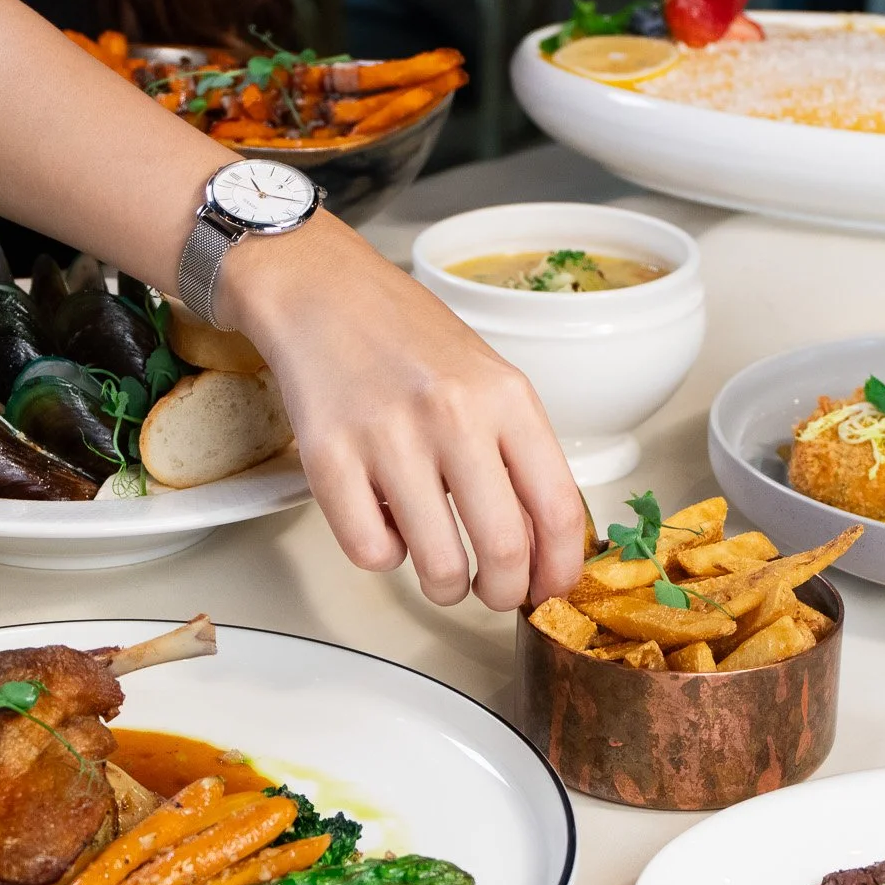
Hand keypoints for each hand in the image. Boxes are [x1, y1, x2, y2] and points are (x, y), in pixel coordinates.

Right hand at [215, 216, 585, 609]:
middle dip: (505, 594)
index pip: (559, 508)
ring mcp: (389, 437)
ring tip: (441, 570)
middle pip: (505, 550)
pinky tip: (384, 524)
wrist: (323, 291)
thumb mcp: (488, 380)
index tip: (551, 589)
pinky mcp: (328, 457)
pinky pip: (371, 552)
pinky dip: (383, 556)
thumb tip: (541, 547)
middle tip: (495, 593)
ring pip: (439, 567)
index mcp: (508, 397)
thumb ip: (517, 454)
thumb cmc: (410, 341)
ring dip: (446, 588)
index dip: (560, 569)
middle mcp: (454, 416)